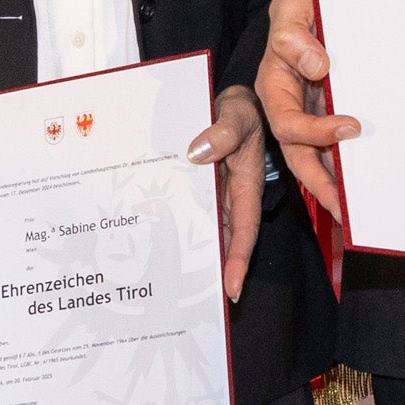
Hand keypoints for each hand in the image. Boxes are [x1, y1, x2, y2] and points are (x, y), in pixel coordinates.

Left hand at [187, 85, 268, 302]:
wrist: (230, 102)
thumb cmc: (240, 108)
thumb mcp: (235, 113)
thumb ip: (221, 132)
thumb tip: (196, 153)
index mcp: (246, 185)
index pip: (244, 230)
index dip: (238, 260)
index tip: (231, 288)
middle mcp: (231, 196)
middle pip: (224, 240)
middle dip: (213, 271)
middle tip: (197, 302)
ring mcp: (214, 195)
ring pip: (206, 231)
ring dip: (193, 254)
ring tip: (172, 286)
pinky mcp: (200, 189)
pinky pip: (191, 212)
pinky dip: (180, 228)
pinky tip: (159, 244)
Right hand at [254, 0, 356, 220]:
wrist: (324, 4)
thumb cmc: (304, 7)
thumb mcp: (292, 8)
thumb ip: (293, 33)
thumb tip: (317, 64)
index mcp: (275, 85)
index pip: (288, 121)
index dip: (314, 132)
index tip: (349, 128)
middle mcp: (292, 107)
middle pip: (298, 155)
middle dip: (320, 183)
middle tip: (345, 206)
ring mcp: (314, 114)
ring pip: (319, 159)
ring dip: (338, 185)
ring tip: (361, 208)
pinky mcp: (335, 115)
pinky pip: (339, 148)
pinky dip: (352, 166)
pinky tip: (373, 181)